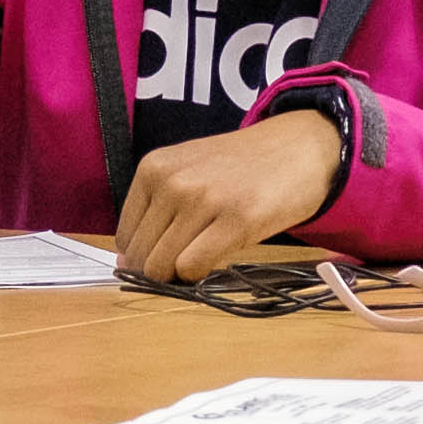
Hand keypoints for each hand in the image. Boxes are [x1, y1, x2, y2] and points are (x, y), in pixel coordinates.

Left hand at [116, 110, 346, 287]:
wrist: (298, 148)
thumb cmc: (241, 168)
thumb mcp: (188, 172)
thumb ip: (157, 210)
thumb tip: (127, 263)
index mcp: (154, 168)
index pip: (125, 237)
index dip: (141, 256)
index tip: (163, 257)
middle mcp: (173, 182)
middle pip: (142, 256)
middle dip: (159, 271)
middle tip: (188, 262)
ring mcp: (204, 200)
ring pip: (163, 265)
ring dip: (180, 275)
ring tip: (206, 254)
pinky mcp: (237, 220)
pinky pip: (193, 267)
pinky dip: (201, 274)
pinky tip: (219, 256)